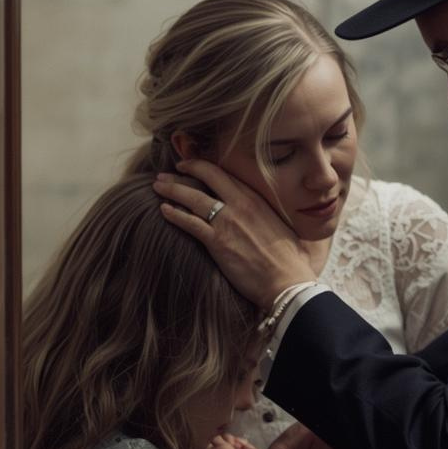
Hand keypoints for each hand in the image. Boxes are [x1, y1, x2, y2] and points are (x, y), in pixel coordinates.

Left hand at [153, 160, 315, 307]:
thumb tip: (268, 218)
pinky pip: (190, 223)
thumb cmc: (290, 261)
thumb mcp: (283, 228)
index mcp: (257, 199)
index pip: (225, 175)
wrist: (287, 282)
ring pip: (193, 198)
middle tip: (167, 173)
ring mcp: (228, 222)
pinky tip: (163, 210)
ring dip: (172, 189)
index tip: (191, 166)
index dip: (204, 167)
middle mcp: (241, 204)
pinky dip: (174, 214)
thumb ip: (269, 217)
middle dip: (183, 171)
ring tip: (157, 186)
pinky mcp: (217, 242)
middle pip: (207, 177)